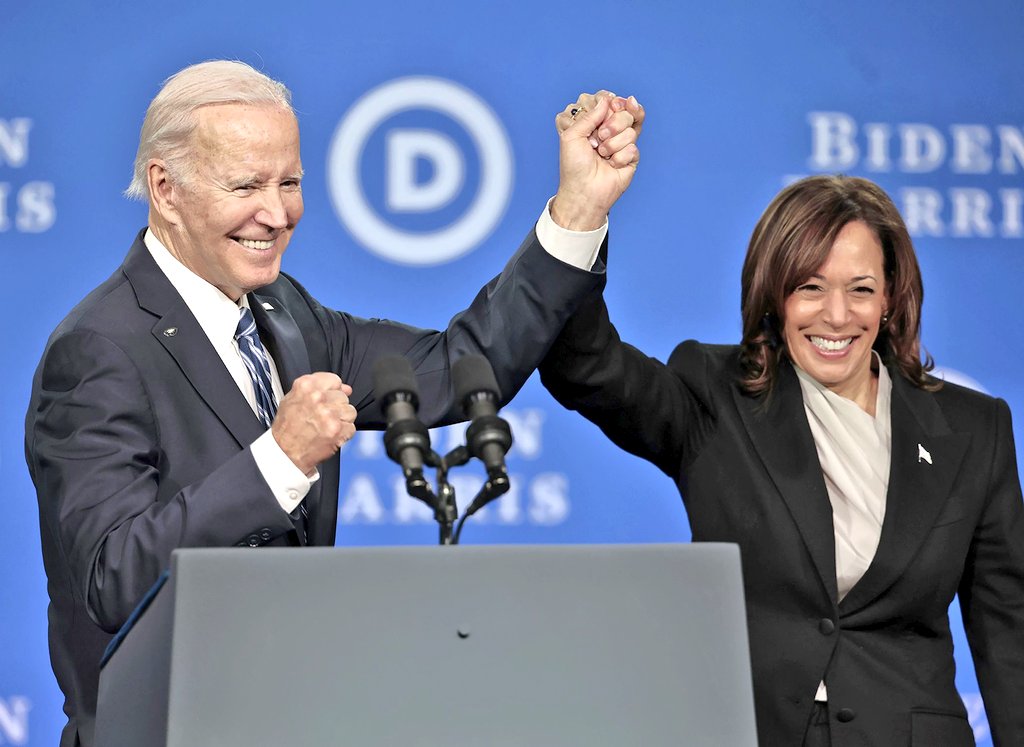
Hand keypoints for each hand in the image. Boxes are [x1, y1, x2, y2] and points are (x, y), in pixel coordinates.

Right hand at [271, 372, 356, 473]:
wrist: (284, 453)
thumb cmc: (287, 428)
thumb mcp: (293, 399)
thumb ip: (319, 388)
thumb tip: (345, 388)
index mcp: (306, 386)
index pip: (334, 380)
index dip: (333, 392)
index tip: (329, 400)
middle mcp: (317, 398)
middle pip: (343, 397)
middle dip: (336, 408)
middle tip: (322, 418)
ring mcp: (328, 414)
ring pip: (350, 411)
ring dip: (341, 421)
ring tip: (325, 427)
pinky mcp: (337, 429)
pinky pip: (351, 427)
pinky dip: (343, 434)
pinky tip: (330, 436)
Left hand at [550, 91, 643, 230]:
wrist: (583, 191)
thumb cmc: (573, 166)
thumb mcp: (572, 135)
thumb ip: (590, 116)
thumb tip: (607, 100)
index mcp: (597, 124)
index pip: (614, 105)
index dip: (616, 104)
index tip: (612, 106)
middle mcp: (611, 132)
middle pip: (627, 114)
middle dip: (613, 124)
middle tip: (599, 138)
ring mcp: (623, 145)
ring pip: (631, 131)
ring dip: (613, 144)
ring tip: (601, 155)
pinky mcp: (632, 159)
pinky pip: (633, 148)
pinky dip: (619, 157)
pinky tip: (611, 165)